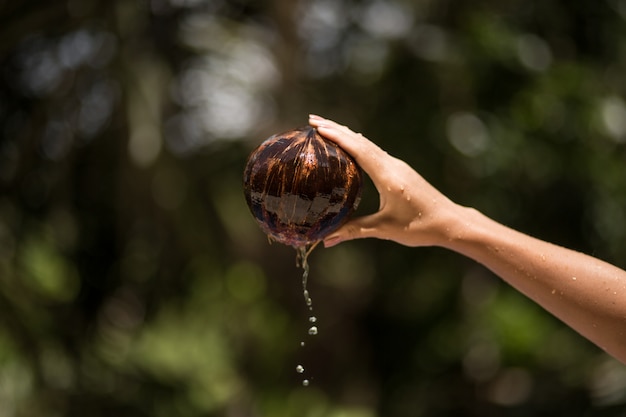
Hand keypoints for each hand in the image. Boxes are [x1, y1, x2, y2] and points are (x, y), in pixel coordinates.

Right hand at [309, 115, 457, 247]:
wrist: (451, 222)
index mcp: (388, 176)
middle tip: (312, 120)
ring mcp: (397, 166)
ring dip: (346, 134)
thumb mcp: (385, 229)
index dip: (337, 137)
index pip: (358, 150)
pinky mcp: (400, 171)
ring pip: (368, 144)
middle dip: (336, 129)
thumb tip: (325, 240)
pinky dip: (358, 144)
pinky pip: (374, 151)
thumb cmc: (421, 226)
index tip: (317, 127)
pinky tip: (352, 144)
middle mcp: (392, 165)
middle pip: (360, 141)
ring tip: (325, 127)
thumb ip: (354, 231)